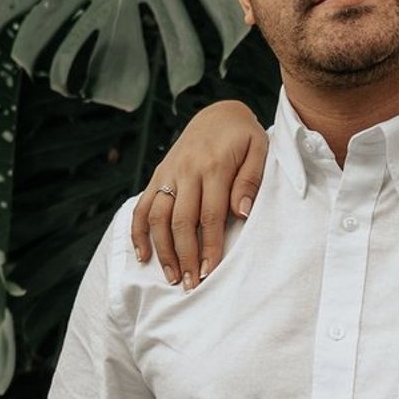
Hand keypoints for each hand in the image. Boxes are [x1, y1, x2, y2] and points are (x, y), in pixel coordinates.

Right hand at [131, 100, 269, 286]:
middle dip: (185, 256)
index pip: (210, 215)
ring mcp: (169, 173)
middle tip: (191, 284)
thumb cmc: (244, 137)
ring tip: (172, 277)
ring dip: (163, 250)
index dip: (209, 246)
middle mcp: (186, 170)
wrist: (219, 114)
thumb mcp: (259, 150)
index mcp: (214, 166)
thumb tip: (242, 213)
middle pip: (181, 220)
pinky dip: (139, 232)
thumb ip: (250, 180)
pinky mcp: (158, 175)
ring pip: (158, 216)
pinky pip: (143, 206)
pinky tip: (143, 256)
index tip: (210, 272)